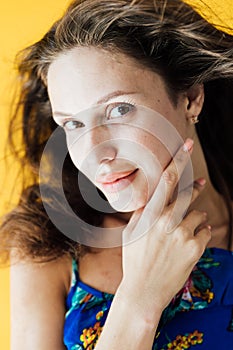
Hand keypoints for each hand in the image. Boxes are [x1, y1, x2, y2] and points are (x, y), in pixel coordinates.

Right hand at [119, 138, 210, 320]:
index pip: (166, 180)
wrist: (144, 290)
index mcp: (151, 214)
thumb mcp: (130, 232)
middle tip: (201, 181)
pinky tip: (188, 242)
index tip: (186, 145)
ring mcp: (183, 235)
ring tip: (181, 233)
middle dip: (196, 186)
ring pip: (198, 213)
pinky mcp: (195, 248)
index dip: (178, 160)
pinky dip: (199, 232)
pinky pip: (204, 231)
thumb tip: (150, 196)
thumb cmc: (134, 260)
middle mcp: (168, 221)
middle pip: (188, 193)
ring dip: (193, 218)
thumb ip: (141, 212)